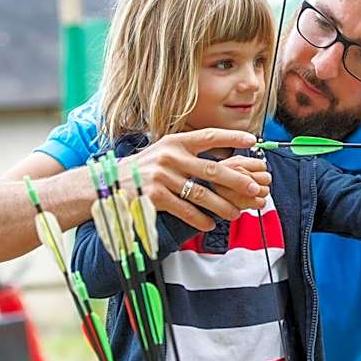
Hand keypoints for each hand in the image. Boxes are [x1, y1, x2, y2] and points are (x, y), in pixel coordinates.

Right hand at [119, 128, 267, 230]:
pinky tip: (210, 224)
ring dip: (222, 206)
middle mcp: (169, 156)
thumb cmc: (143, 170)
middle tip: (253, 188)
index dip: (231, 137)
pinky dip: (200, 219)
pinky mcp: (154, 196)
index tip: (252, 140)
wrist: (107, 185)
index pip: (208, 136)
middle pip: (212, 169)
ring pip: (201, 194)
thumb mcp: (164, 153)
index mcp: (174, 142)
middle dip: (237, 180)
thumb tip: (224, 160)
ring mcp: (161, 176)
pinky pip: (185, 209)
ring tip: (235, 214)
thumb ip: (188, 154)